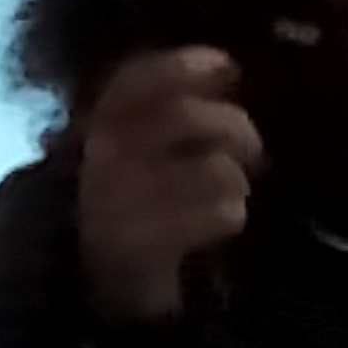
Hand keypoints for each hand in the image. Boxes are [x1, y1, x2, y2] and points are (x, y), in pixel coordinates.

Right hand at [74, 48, 262, 324]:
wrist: (101, 282)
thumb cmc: (134, 199)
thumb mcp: (136, 144)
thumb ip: (167, 106)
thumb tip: (226, 68)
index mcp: (96, 124)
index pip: (135, 79)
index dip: (184, 65)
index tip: (226, 68)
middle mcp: (101, 156)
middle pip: (188, 119)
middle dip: (236, 129)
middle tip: (251, 148)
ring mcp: (119, 203)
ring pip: (215, 168)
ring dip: (235, 179)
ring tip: (231, 191)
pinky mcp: (143, 247)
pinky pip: (219, 212)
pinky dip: (231, 214)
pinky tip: (222, 221)